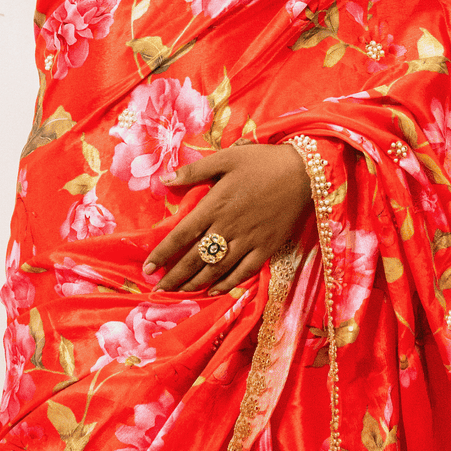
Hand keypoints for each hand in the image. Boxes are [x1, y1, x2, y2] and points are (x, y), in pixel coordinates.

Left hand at [145, 145, 312, 294]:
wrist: (302, 171)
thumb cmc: (261, 162)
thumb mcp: (225, 158)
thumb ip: (194, 171)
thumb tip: (165, 179)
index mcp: (214, 206)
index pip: (180, 235)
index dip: (162, 254)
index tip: (147, 269)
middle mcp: (227, 227)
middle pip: (195, 258)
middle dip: (174, 276)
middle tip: (159, 289)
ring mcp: (248, 240)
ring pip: (216, 268)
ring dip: (196, 283)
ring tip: (181, 292)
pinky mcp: (266, 248)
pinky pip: (244, 271)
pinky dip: (228, 283)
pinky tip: (214, 290)